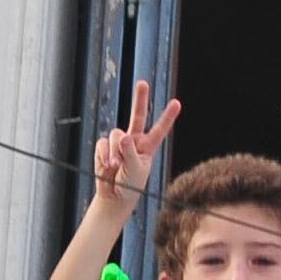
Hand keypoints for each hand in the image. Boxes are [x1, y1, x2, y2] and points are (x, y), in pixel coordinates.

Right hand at [92, 79, 180, 213]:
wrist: (114, 196)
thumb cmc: (130, 185)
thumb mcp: (136, 170)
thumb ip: (131, 153)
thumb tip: (124, 137)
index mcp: (148, 147)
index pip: (159, 129)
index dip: (167, 117)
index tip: (177, 103)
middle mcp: (134, 141)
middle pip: (138, 115)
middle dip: (139, 98)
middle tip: (142, 83)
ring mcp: (119, 143)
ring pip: (117, 134)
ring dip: (115, 151)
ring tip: (116, 166)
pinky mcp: (105, 148)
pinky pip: (103, 144)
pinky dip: (104, 154)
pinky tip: (107, 165)